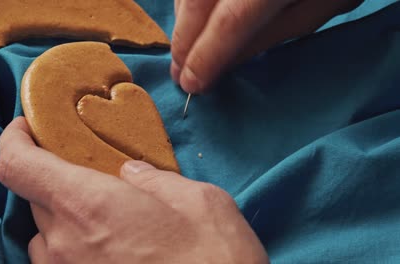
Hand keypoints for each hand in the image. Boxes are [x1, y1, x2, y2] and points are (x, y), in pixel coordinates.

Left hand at [0, 117, 268, 263]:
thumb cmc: (214, 258)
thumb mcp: (197, 200)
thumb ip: (154, 180)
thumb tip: (130, 173)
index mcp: (90, 205)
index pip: (19, 166)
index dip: (13, 140)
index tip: (26, 127)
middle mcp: (67, 244)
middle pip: (34, 197)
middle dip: (54, 177)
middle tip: (86, 169)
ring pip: (43, 235)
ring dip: (62, 215)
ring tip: (100, 211)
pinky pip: (57, 262)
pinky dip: (70, 245)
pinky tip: (107, 243)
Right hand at [171, 0, 362, 92]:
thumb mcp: (317, 9)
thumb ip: (271, 36)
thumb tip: (224, 63)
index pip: (231, 22)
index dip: (207, 57)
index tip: (192, 85)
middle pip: (197, 4)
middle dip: (183, 44)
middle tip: (178, 75)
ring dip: (181, 24)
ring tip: (184, 52)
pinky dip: (185, 4)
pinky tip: (190, 21)